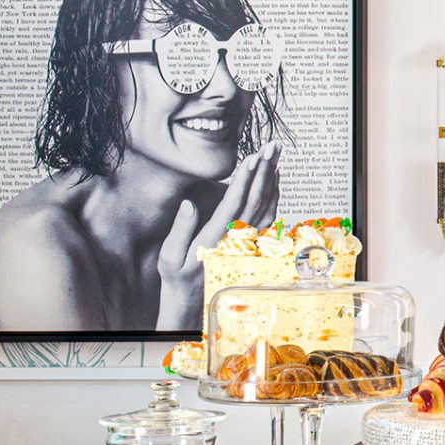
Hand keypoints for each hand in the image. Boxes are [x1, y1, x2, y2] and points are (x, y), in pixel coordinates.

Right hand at [154, 144, 281, 329]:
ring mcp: (247, 242)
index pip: (234, 204)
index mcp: (215, 239)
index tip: (253, 157)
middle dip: (264, 170)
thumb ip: (181, 229)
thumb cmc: (176, 274)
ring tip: (274, 155)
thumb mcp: (170, 256)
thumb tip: (189, 203)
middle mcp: (236, 240)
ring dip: (272, 180)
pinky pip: (268, 216)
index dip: (245, 180)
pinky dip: (274, 195)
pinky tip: (274, 177)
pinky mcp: (253, 243)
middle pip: (256, 201)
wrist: (192, 299)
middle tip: (271, 145)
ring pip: (266, 207)